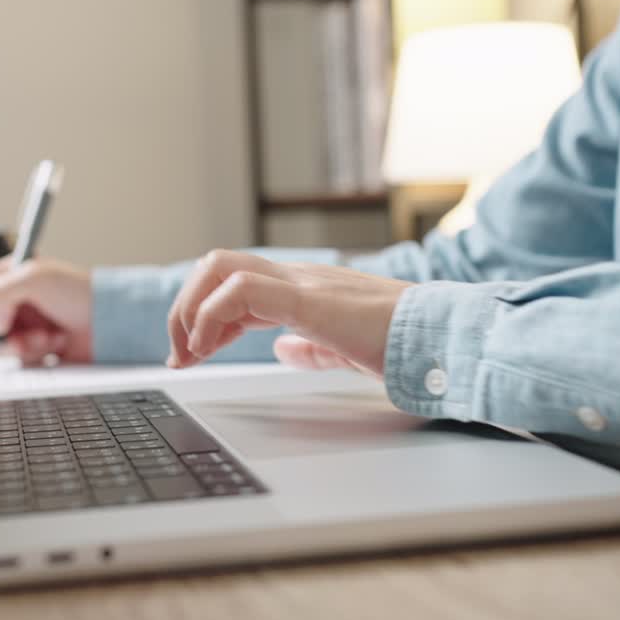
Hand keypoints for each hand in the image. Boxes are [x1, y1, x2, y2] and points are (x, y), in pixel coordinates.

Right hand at [0, 256, 93, 364]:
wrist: (111, 323)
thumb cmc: (80, 293)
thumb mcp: (35, 278)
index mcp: (13, 275)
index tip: (3, 315)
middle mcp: (16, 299)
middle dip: (5, 330)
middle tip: (29, 333)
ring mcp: (25, 324)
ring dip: (24, 344)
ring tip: (49, 338)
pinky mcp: (36, 347)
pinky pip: (18, 360)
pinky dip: (35, 355)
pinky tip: (56, 346)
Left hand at [166, 250, 411, 375]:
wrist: (440, 338)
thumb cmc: (403, 344)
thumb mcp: (344, 348)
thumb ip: (312, 346)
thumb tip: (282, 349)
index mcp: (304, 289)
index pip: (233, 284)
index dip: (202, 316)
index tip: (190, 354)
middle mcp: (297, 278)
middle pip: (216, 265)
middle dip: (184, 307)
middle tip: (179, 354)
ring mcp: (302, 283)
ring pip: (220, 268)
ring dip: (190, 310)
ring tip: (188, 352)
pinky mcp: (308, 299)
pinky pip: (241, 290)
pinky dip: (211, 316)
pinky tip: (209, 348)